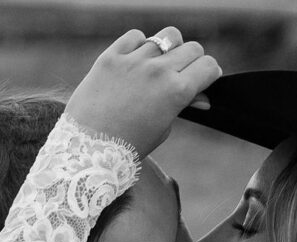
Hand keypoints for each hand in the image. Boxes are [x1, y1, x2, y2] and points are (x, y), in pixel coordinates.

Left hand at [65, 27, 221, 157]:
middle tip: (183, 76)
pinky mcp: (111, 56)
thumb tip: (200, 97)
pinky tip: (136, 61)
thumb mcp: (162, 130)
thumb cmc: (126, 148)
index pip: (208, 66)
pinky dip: (140, 45)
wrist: (87, 150)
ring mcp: (133, 61)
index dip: (210, 74)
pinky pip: (136, 36)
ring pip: (167, 36)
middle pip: (192, 48)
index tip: (204, 80)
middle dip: (193, 62)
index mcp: (175, 93)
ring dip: (169, 50)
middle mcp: (157, 71)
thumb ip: (181, 106)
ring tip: (159, 67)